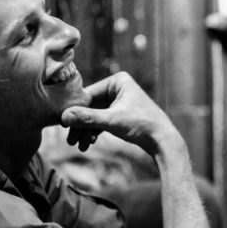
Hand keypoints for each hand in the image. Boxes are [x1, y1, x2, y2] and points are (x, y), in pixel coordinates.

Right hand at [61, 72, 179, 155]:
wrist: (163, 141)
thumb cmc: (142, 125)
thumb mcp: (112, 121)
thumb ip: (87, 118)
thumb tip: (64, 116)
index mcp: (118, 81)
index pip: (88, 94)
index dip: (75, 110)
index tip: (63, 125)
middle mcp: (118, 87)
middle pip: (90, 106)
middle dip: (81, 124)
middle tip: (70, 141)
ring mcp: (120, 100)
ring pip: (95, 115)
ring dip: (86, 130)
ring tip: (80, 146)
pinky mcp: (121, 113)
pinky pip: (102, 120)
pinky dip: (95, 131)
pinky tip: (88, 143)